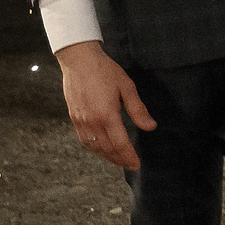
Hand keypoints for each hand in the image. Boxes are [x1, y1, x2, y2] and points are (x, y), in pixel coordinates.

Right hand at [57, 41, 154, 169]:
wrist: (79, 60)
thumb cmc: (104, 70)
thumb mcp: (127, 87)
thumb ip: (138, 110)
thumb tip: (150, 126)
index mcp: (107, 115)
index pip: (120, 144)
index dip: (129, 157)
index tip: (136, 164)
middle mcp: (92, 121)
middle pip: (107, 149)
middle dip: (120, 160)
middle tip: (130, 164)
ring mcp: (81, 121)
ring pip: (94, 147)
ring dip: (107, 157)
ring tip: (118, 160)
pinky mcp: (74, 118)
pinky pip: (84, 140)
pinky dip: (94, 148)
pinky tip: (102, 149)